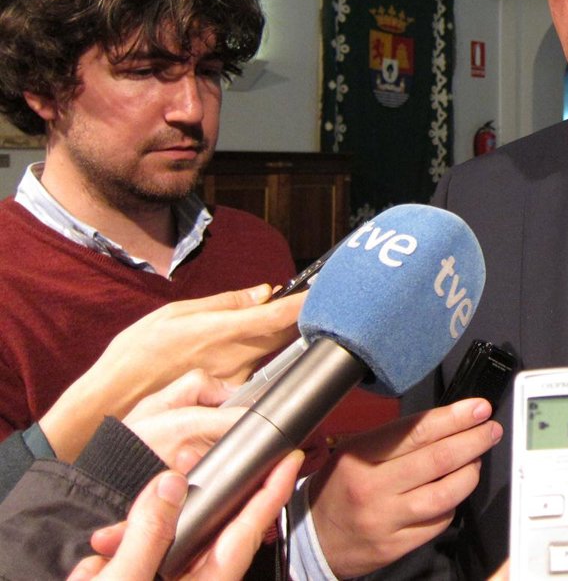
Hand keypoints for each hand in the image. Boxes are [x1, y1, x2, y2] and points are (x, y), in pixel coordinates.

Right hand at [40, 284, 301, 458]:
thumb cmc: (136, 355)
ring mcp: (236, 380)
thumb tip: (263, 292)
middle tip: (325, 296)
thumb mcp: (175, 314)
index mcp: (226, 332)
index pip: (282, 316)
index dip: (310, 302)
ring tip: (302, 316)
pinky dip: (266, 358)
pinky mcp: (229, 396)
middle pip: (287, 334)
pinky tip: (265, 349)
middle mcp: (237, 359)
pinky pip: (258, 373)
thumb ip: (225, 303)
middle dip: (308, 316)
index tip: (332, 288)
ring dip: (289, 336)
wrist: (112, 403)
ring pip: (274, 353)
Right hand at [65, 450, 302, 580]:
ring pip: (156, 549)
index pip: (246, 534)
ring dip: (126, 547)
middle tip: (157, 487)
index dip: (269, 495)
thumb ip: (150, 534)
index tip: (289, 461)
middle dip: (167, 513)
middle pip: (197, 534)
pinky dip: (110, 569)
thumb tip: (172, 486)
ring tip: (102, 558)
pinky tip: (93, 577)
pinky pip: (133, 568)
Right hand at [308, 397, 502, 576]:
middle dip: (473, 440)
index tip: (478, 408)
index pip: (417, 431)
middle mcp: (373, 487)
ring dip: (470, 472)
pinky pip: (438, 522)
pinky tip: (456, 492)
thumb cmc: (339, 487)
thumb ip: (396, 438)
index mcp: (361, 456)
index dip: (454, 417)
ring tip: (477, 460)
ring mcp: (385, 519)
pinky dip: (454, 503)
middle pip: (437, 459)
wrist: (314, 537)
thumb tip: (446, 421)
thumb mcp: (355, 451)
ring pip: (444, 494)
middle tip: (490, 429)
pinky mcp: (395, 546)